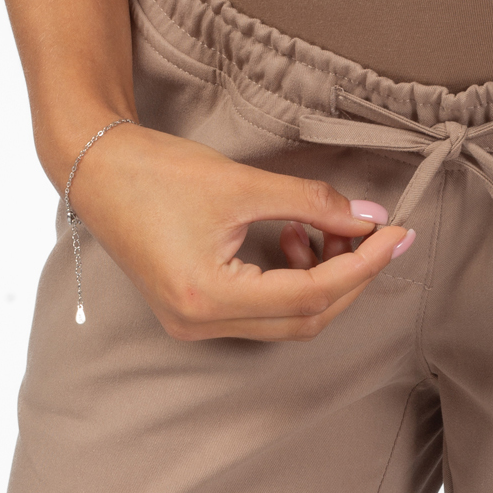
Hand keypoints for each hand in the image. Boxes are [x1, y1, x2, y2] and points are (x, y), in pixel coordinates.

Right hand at [66, 122, 411, 340]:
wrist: (95, 168)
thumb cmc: (157, 170)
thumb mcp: (242, 183)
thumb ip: (311, 203)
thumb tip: (369, 218)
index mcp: (207, 297)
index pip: (310, 295)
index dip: (362, 265)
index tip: (397, 234)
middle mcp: (200, 324)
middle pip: (305, 319)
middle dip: (349, 278)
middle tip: (376, 234)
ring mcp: (195, 324)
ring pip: (287, 319)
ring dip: (319, 278)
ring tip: (314, 225)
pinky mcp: (193, 313)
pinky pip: (262, 311)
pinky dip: (289, 279)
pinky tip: (288, 235)